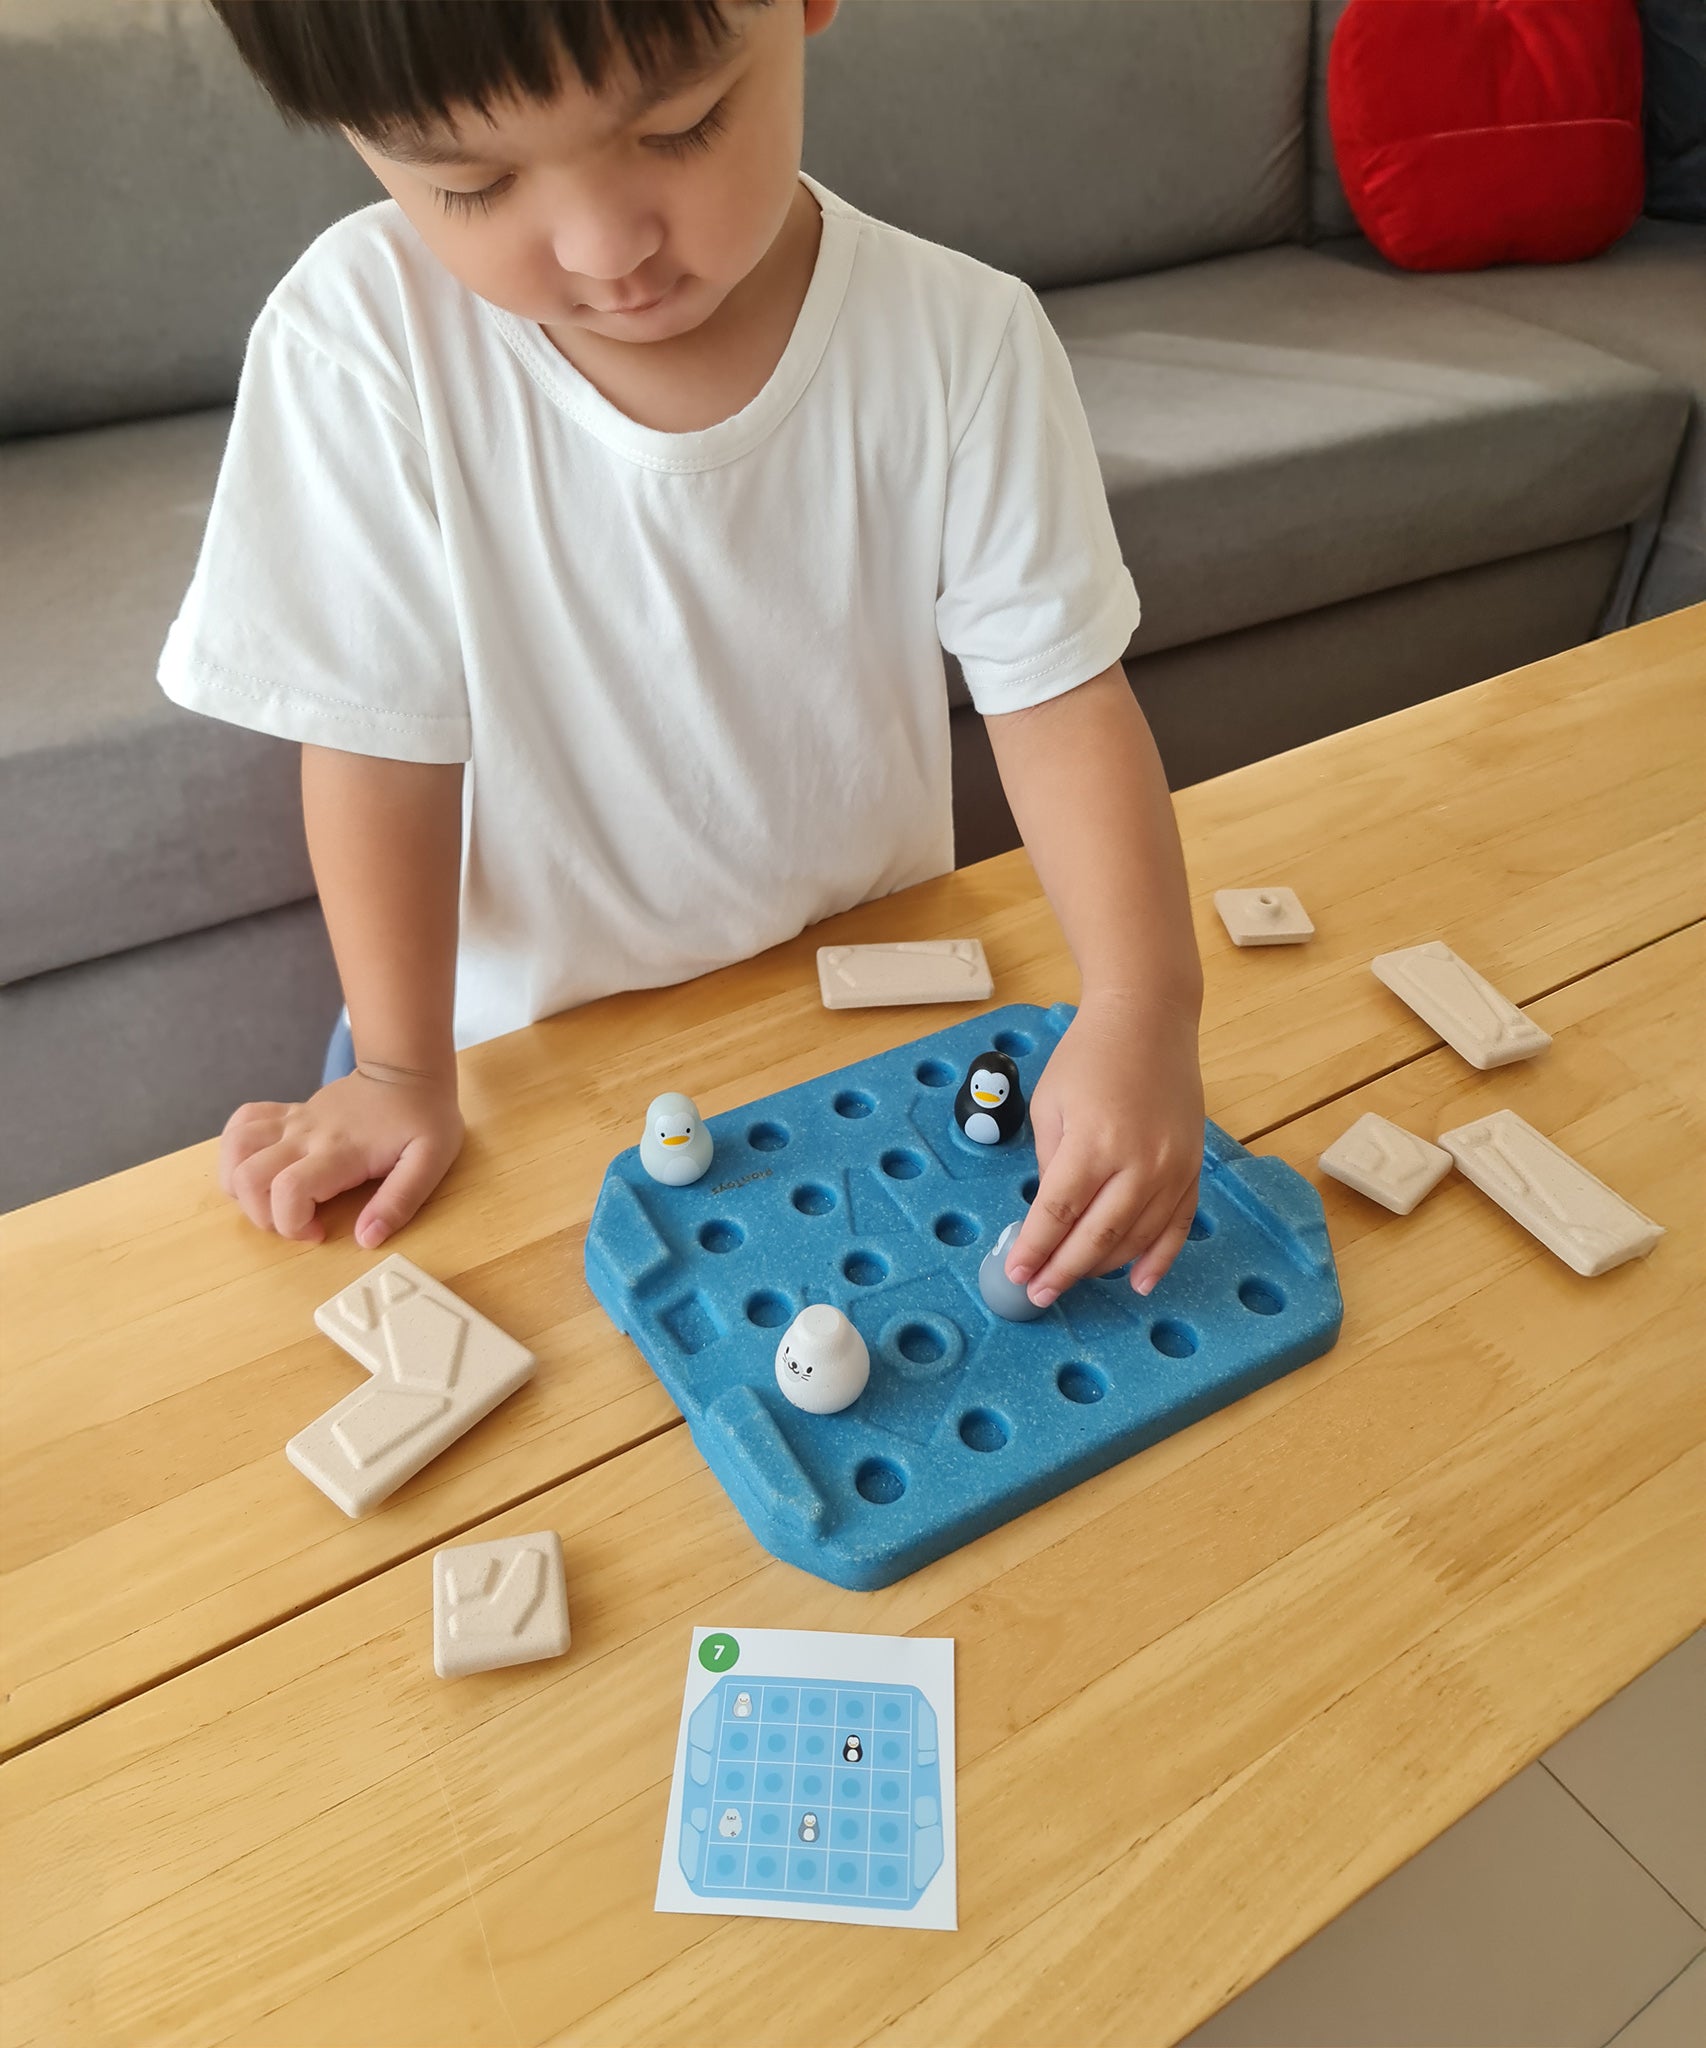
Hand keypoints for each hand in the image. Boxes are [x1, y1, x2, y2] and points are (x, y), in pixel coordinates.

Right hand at [219, 1065, 463, 1248]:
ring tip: (272, 1200)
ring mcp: (293, 1121)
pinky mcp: (289, 1113)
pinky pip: (240, 1123)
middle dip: (262, 1215)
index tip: (319, 1232)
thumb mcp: (430, 1162)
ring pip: (234, 1149)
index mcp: (340, 1151)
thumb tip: (366, 1238)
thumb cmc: (423, 1117)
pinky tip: (257, 1168)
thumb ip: (399, 1201)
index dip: (292, 1224)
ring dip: (239, 1185)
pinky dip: (235, 1151)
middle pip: (248, 1177)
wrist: (408, 1070)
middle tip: (297, 1222)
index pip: (288, 1191)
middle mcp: (306, 1135)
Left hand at [1002, 993, 1203, 1305]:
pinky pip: (1179, 1226)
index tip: (1016, 1272)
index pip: (1057, 1214)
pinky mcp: (1193, 1168)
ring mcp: (1172, 1168)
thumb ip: (1050, 1164)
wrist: (1149, 1019)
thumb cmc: (1090, 1055)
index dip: (1035, 1249)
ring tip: (1071, 1281)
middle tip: (1038, 1293)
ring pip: (1136, 1238)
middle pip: (1096, 1236)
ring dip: (1101, 1267)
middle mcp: (1139, 1161)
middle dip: (1062, 1271)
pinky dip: (1159, 1259)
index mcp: (1094, 1142)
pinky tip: (1138, 1283)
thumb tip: (1048, 1217)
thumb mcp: (1051, 1104)